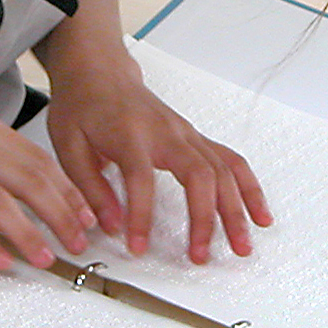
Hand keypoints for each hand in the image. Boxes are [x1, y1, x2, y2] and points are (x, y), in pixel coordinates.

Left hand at [47, 56, 271, 262]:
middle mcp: (166, 132)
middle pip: (198, 175)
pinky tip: (258, 214)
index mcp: (129, 134)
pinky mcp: (195, 137)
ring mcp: (186, 133)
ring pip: (222, 170)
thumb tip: (110, 225)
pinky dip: (249, 188)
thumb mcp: (68, 146)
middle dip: (204, 220)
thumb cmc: (83, 106)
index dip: (141, 216)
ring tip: (241, 246)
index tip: (137, 246)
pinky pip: (231, 162)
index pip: (141, 178)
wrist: (99, 72)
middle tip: (200, 256)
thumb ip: (90, 188)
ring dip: (235, 210)